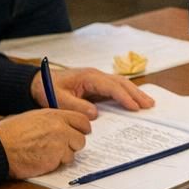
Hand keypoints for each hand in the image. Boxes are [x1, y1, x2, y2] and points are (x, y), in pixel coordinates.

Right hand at [0, 108, 91, 177]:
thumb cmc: (11, 132)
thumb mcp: (33, 117)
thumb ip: (53, 120)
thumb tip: (65, 124)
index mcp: (55, 115)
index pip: (82, 121)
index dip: (82, 128)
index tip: (80, 132)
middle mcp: (60, 128)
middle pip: (81, 139)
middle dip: (73, 144)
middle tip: (62, 146)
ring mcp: (58, 145)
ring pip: (72, 153)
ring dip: (63, 155)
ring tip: (45, 153)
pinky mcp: (54, 160)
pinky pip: (61, 163)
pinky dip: (54, 163)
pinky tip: (41, 159)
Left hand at [31, 65, 153, 117]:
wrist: (38, 82)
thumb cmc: (47, 89)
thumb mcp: (58, 100)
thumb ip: (76, 106)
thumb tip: (95, 114)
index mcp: (89, 77)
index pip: (111, 86)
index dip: (124, 97)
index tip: (135, 107)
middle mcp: (96, 75)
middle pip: (121, 83)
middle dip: (136, 94)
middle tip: (149, 105)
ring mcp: (97, 79)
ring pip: (121, 84)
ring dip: (135, 93)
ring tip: (148, 103)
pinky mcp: (96, 85)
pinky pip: (116, 88)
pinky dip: (127, 93)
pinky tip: (134, 100)